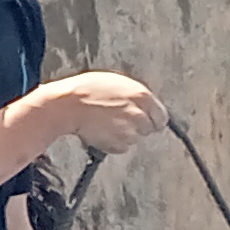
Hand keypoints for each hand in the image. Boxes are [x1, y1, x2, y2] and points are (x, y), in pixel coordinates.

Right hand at [33, 74, 159, 151]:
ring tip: (105, 123)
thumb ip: (134, 95)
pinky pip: (121, 147)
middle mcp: (140, 114)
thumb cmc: (86, 90)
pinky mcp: (118, 145)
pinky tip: (100, 131)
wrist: (67, 105)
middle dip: (138, 127)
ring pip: (133, 138)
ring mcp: (130, 132)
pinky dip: (113, 143)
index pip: (161, 116)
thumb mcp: (115, 82)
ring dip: (123, 134)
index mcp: (142, 95)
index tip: (147, 120)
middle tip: (120, 121)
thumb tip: (143, 103)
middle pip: (149, 129)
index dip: (152, 118)